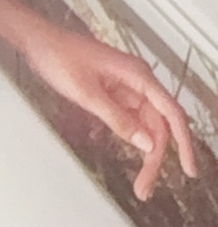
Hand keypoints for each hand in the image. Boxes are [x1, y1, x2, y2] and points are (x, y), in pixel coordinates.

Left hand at [23, 23, 198, 199]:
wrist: (38, 41)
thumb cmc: (59, 56)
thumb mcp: (86, 92)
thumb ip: (116, 119)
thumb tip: (145, 143)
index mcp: (137, 76)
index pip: (172, 114)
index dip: (184, 144)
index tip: (189, 169)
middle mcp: (137, 81)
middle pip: (158, 125)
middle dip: (155, 157)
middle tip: (146, 185)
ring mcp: (126, 87)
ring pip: (145, 125)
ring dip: (144, 152)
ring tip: (140, 181)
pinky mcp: (114, 92)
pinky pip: (130, 120)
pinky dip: (130, 138)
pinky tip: (127, 155)